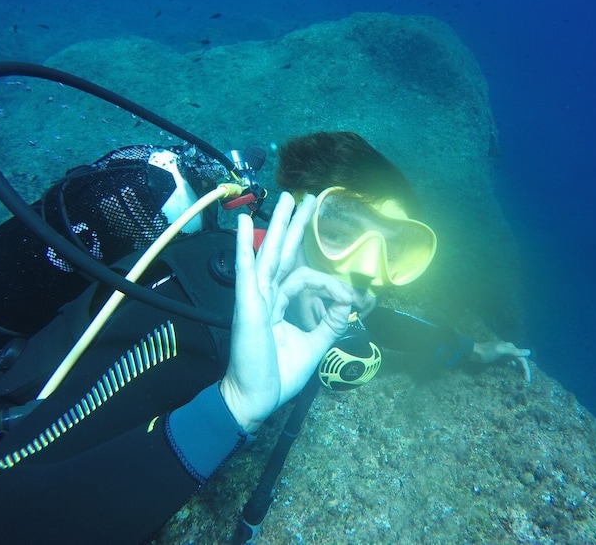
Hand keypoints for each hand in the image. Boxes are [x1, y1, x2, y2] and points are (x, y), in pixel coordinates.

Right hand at [220, 193, 355, 431]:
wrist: (256, 398)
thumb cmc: (279, 374)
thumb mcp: (315, 344)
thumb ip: (332, 321)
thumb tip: (350, 298)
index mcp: (279, 304)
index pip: (304, 277)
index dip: (329, 281)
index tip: (350, 295)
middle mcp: (266, 296)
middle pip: (283, 253)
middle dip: (296, 226)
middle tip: (307, 198)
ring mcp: (255, 298)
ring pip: (270, 254)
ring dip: (279, 225)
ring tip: (288, 198)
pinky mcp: (247, 305)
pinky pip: (247, 271)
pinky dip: (245, 246)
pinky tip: (247, 223)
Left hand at [471, 340, 532, 382]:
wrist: (473, 352)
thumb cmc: (486, 352)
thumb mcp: (501, 351)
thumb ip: (514, 351)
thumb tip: (529, 352)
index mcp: (510, 347)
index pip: (522, 359)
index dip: (526, 369)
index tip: (528, 380)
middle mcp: (508, 349)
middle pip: (519, 360)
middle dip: (524, 370)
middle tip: (526, 380)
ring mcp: (503, 352)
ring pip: (514, 361)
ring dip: (519, 368)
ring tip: (522, 377)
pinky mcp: (498, 356)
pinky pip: (508, 361)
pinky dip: (511, 366)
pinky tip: (511, 369)